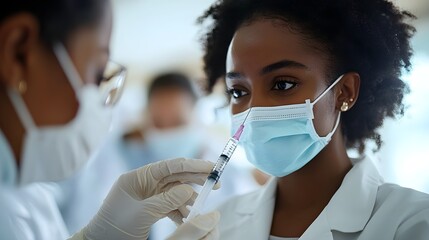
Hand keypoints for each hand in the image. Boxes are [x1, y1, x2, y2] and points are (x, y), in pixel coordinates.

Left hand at [78, 158, 215, 239]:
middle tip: (216, 184)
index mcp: (137, 178)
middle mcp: (144, 183)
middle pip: (175, 176)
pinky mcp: (150, 209)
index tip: (211, 167)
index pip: (169, 166)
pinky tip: (188, 218)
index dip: (192, 164)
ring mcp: (147, 196)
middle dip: (196, 179)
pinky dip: (181, 211)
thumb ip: (167, 200)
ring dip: (189, 199)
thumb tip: (190, 190)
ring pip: (176, 192)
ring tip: (200, 207)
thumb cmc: (114, 229)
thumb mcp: (142, 214)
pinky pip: (171, 205)